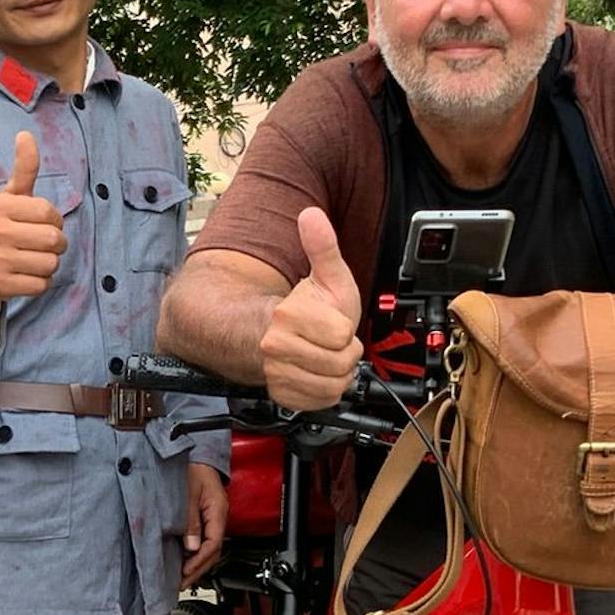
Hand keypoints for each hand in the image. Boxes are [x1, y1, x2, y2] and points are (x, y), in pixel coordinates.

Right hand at [0, 130, 65, 306]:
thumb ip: (23, 169)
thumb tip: (25, 134)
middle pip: (54, 240)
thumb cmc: (0, 226)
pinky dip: (38, 283)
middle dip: (55, 245)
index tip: (39, 225)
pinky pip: (40, 286)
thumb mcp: (9, 197)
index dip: (53, 221)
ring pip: (50, 264)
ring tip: (31, 260)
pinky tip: (24, 276)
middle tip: (40, 246)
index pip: (50, 213)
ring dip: (47, 265)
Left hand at [181, 461, 228, 586]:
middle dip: (197, 570)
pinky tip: (183, 562)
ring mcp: (213, 519)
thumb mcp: (188, 493)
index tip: (185, 572)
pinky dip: (194, 554)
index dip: (199, 561)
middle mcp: (218, 517)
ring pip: (209, 549)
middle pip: (213, 551)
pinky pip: (203, 541)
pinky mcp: (206, 519)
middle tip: (181, 584)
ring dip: (196, 565)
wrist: (197, 456)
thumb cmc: (193, 468)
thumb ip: (189, 519)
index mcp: (218, 511)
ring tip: (181, 579)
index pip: (213, 544)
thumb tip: (191, 546)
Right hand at [258, 207, 362, 409]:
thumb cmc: (305, 307)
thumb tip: (311, 214)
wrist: (269, 335)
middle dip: (344, 354)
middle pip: (339, 364)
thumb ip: (322, 247)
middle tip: (331, 343)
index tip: (335, 325)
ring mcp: (276, 373)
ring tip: (326, 358)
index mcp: (287, 315)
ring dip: (337, 374)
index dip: (345, 331)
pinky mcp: (280, 394)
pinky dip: (325, 391)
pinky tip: (317, 374)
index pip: (340, 335)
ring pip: (331, 385)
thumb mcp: (325, 276)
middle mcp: (275, 347)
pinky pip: (320, 400)